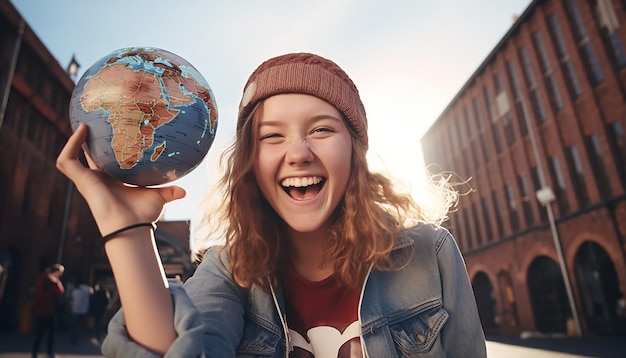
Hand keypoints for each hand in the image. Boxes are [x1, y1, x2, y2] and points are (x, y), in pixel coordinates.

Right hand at [56, 123, 185, 234]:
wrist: (131, 226)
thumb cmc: (142, 215)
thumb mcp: (158, 197)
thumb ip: (170, 192)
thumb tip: (185, 191)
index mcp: (112, 182)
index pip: (105, 162)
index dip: (103, 150)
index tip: (110, 133)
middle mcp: (97, 180)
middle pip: (86, 158)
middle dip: (86, 143)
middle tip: (92, 122)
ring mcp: (86, 180)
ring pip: (71, 158)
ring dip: (73, 142)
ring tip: (83, 123)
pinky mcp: (80, 180)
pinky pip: (67, 160)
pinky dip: (70, 145)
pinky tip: (81, 130)